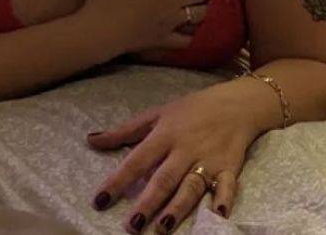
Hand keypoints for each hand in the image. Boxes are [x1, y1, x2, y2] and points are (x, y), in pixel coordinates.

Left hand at [86, 83, 254, 232]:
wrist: (234, 103)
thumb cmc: (191, 110)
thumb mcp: (156, 114)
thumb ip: (124, 131)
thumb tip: (91, 140)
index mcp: (164, 134)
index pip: (137, 160)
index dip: (118, 180)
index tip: (99, 200)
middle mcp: (184, 149)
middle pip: (164, 178)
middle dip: (148, 202)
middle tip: (131, 226)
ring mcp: (208, 159)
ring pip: (191, 186)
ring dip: (178, 207)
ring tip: (162, 227)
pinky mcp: (229, 167)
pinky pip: (226, 185)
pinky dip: (223, 199)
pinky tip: (217, 214)